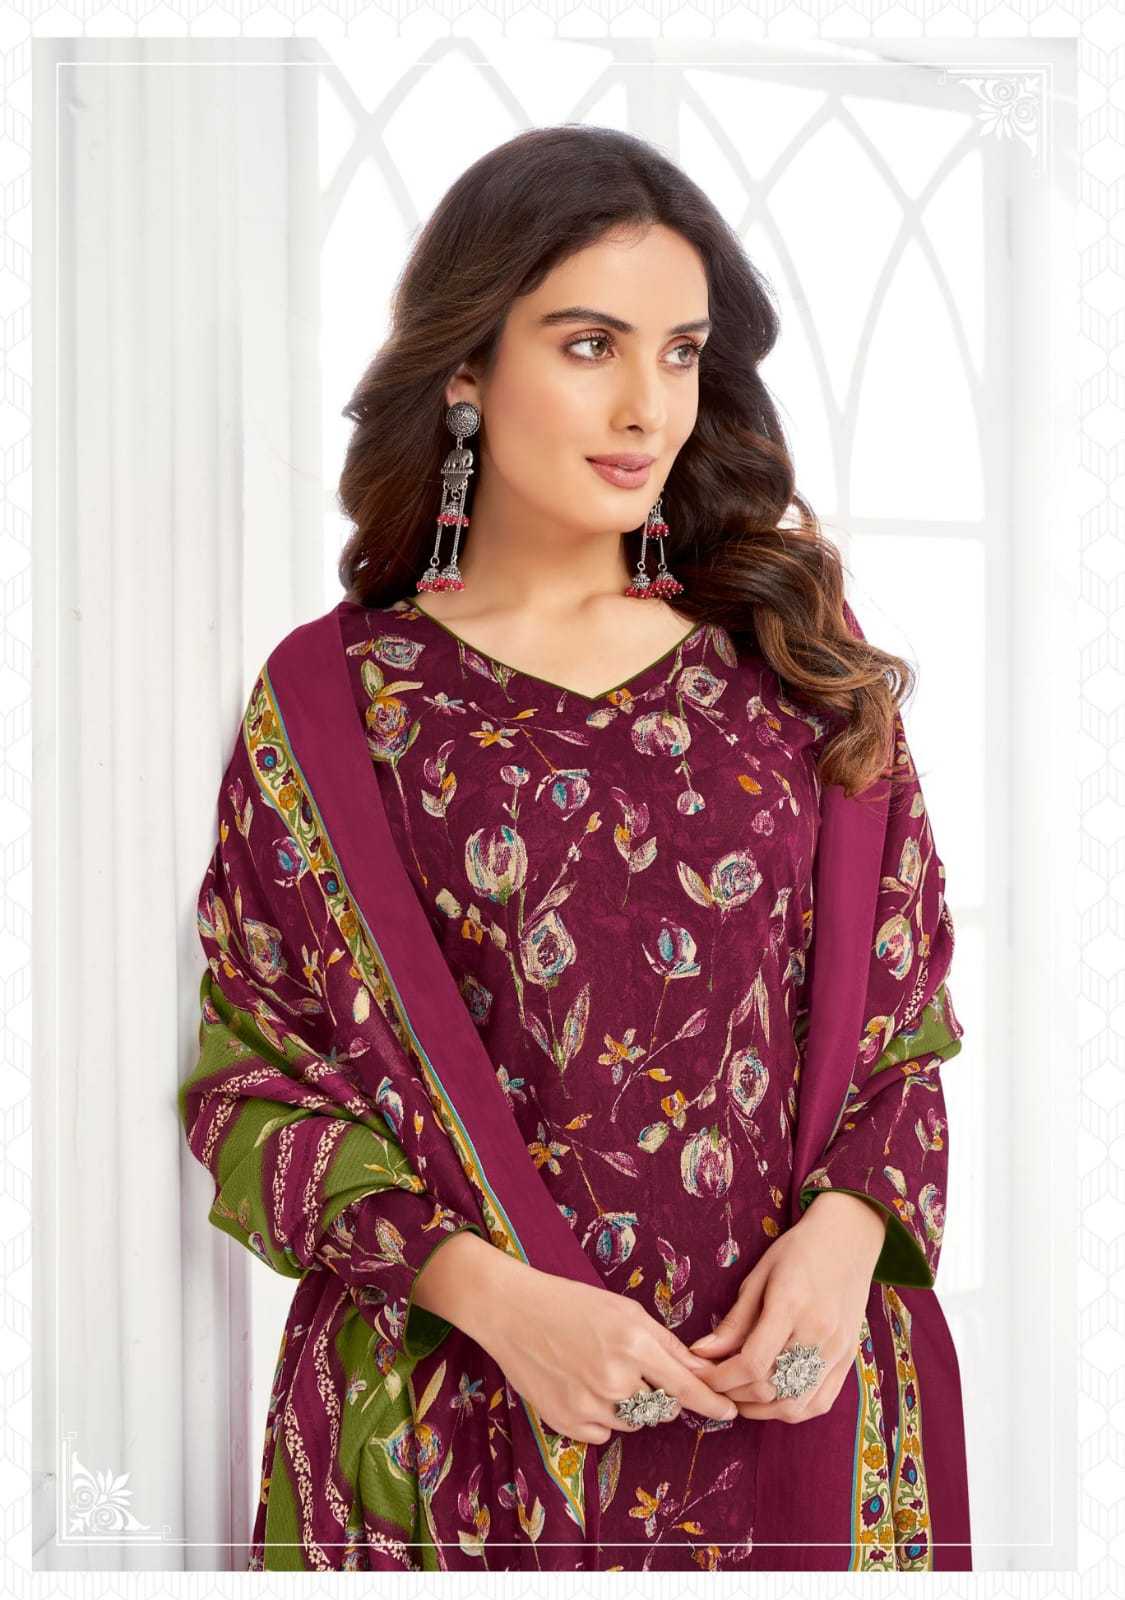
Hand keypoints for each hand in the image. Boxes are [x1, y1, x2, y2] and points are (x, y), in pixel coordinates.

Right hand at [450, 1239, 739, 1444]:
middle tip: (628, 1367)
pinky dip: (600, 1418)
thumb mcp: (624, 1310)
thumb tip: (699, 1372)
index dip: (712, 1404)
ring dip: (628, 1405)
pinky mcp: (567, 1422)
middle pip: (661, 1407)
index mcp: (634, 1343)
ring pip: (632, 1421)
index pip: (687, 1387)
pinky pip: (603, 1434)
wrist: (512, 1311)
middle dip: (657, 1394)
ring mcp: (590, 1403)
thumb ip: (664, 1344)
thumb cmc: (570, 1303)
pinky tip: (580, 1387)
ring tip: (597, 1371)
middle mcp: (615, 1378)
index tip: (730, 1413)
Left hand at [686, 1191, 885, 1423]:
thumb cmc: (798, 1250)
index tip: (700, 1376)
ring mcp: (838, 1350)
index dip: (720, 1379)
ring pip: (795, 1405)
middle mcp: (818, 1333)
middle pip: (771, 1388)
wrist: (849, 1238)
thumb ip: (734, 1321)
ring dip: (761, 1409)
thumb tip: (702, 1355)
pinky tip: (771, 1397)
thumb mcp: (758, 1276)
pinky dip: (791, 1409)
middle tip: (714, 1384)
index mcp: (791, 1305)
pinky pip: (820, 1403)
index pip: (751, 1363)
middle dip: (734, 1394)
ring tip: (738, 1394)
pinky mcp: (849, 1359)